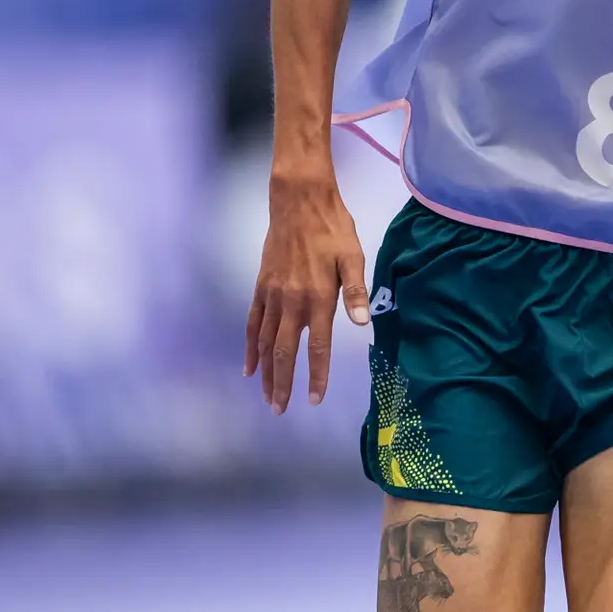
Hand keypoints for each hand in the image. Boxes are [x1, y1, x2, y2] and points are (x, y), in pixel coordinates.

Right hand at [247, 171, 373, 411]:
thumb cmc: (333, 228)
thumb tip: (362, 323)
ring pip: (264, 342)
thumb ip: (357, 291)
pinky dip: (250, 347)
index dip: (316, 375)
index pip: (317, 346)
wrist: (298, 201)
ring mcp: (272, 295)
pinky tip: (249, 366)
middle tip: (280, 410)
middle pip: (284, 352)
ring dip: (266, 372)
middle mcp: (291, 301)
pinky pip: (252, 323)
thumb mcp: (354, 256)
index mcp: (318, 297)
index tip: (314, 399)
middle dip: (283, 383)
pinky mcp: (261, 287)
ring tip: (266, 397)